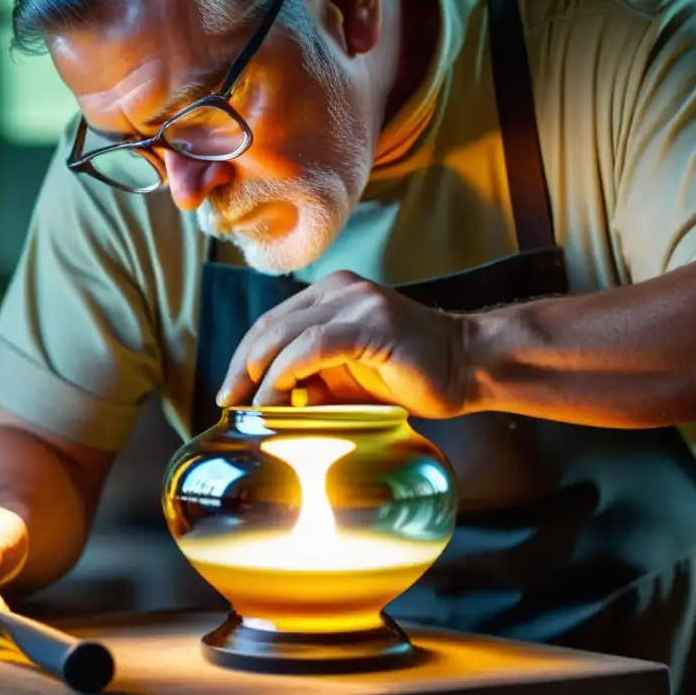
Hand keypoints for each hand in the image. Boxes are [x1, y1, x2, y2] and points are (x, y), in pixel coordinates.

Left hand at [217, 270, 469, 416]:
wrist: (468, 368)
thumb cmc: (408, 377)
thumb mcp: (345, 378)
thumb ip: (308, 381)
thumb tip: (263, 401)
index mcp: (331, 293)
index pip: (271, 321)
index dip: (244, 356)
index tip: (229, 391)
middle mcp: (340, 289)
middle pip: (271, 325)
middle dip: (242, 366)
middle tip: (228, 402)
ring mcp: (357, 301)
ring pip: (287, 334)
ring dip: (259, 373)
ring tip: (249, 406)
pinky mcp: (371, 323)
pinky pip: (313, 347)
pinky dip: (286, 373)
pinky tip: (275, 398)